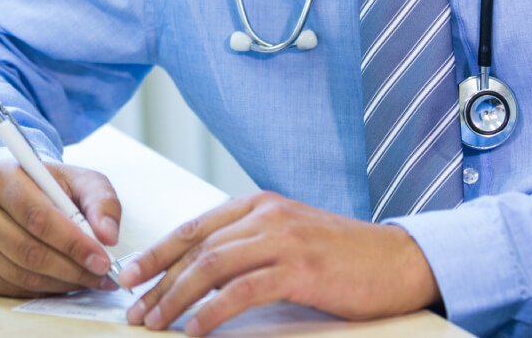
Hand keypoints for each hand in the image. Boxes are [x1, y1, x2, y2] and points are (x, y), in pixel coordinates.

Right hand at [0, 161, 121, 296]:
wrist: (13, 194)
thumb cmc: (48, 187)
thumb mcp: (79, 180)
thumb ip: (101, 201)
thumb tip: (108, 236)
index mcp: (0, 177)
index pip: (38, 217)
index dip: (73, 242)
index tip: (102, 259)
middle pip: (29, 250)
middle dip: (72, 268)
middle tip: (102, 275)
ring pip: (23, 273)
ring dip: (62, 282)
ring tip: (89, 278)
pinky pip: (14, 287)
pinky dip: (45, 289)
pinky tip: (64, 280)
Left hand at [121, 192, 440, 335]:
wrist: (402, 260)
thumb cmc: (344, 256)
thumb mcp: (287, 237)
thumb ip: (246, 244)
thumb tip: (198, 271)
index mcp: (257, 205)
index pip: (192, 228)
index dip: (156, 253)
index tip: (129, 276)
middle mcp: (265, 215)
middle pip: (195, 249)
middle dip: (158, 282)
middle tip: (135, 310)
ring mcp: (282, 239)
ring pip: (211, 267)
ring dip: (176, 299)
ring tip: (156, 323)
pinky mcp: (300, 268)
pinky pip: (242, 290)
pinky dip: (212, 312)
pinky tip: (195, 330)